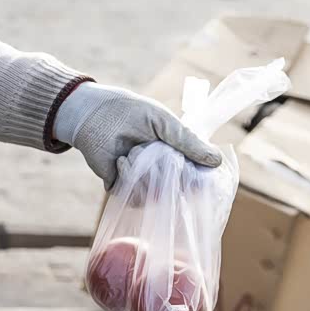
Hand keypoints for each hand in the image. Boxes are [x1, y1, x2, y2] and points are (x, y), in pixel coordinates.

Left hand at [56, 82, 221, 186]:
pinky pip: (137, 198)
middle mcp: (163, 172)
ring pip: (159, 196)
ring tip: (133, 152)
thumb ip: (188, 142)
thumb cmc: (129, 112)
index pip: (198, 177)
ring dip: (146, 173)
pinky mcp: (124, 189)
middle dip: (168, 170)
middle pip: (180, 190)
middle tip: (156, 151)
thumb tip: (217, 161)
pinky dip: (129, 178)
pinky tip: (121, 161)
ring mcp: (144, 182)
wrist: (92, 114)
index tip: (194, 170)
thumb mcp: (164, 122)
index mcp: (177, 155)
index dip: (199, 178)